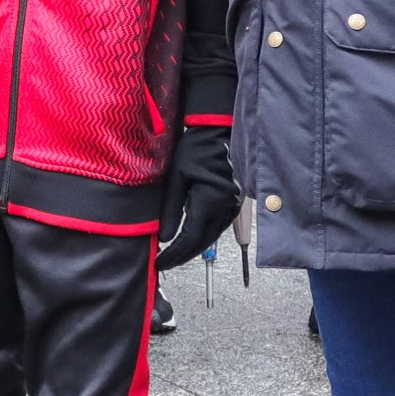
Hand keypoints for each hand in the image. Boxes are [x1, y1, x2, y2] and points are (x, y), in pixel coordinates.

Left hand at [155, 125, 239, 273]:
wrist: (218, 132)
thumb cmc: (195, 149)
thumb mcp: (176, 178)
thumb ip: (170, 210)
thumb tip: (163, 238)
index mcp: (210, 202)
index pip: (189, 240)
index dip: (174, 255)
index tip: (160, 263)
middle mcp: (225, 208)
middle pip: (202, 243)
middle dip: (183, 257)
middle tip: (165, 263)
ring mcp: (232, 206)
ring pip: (212, 237)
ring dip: (194, 249)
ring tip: (175, 255)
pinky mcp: (235, 203)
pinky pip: (218, 227)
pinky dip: (204, 237)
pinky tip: (192, 239)